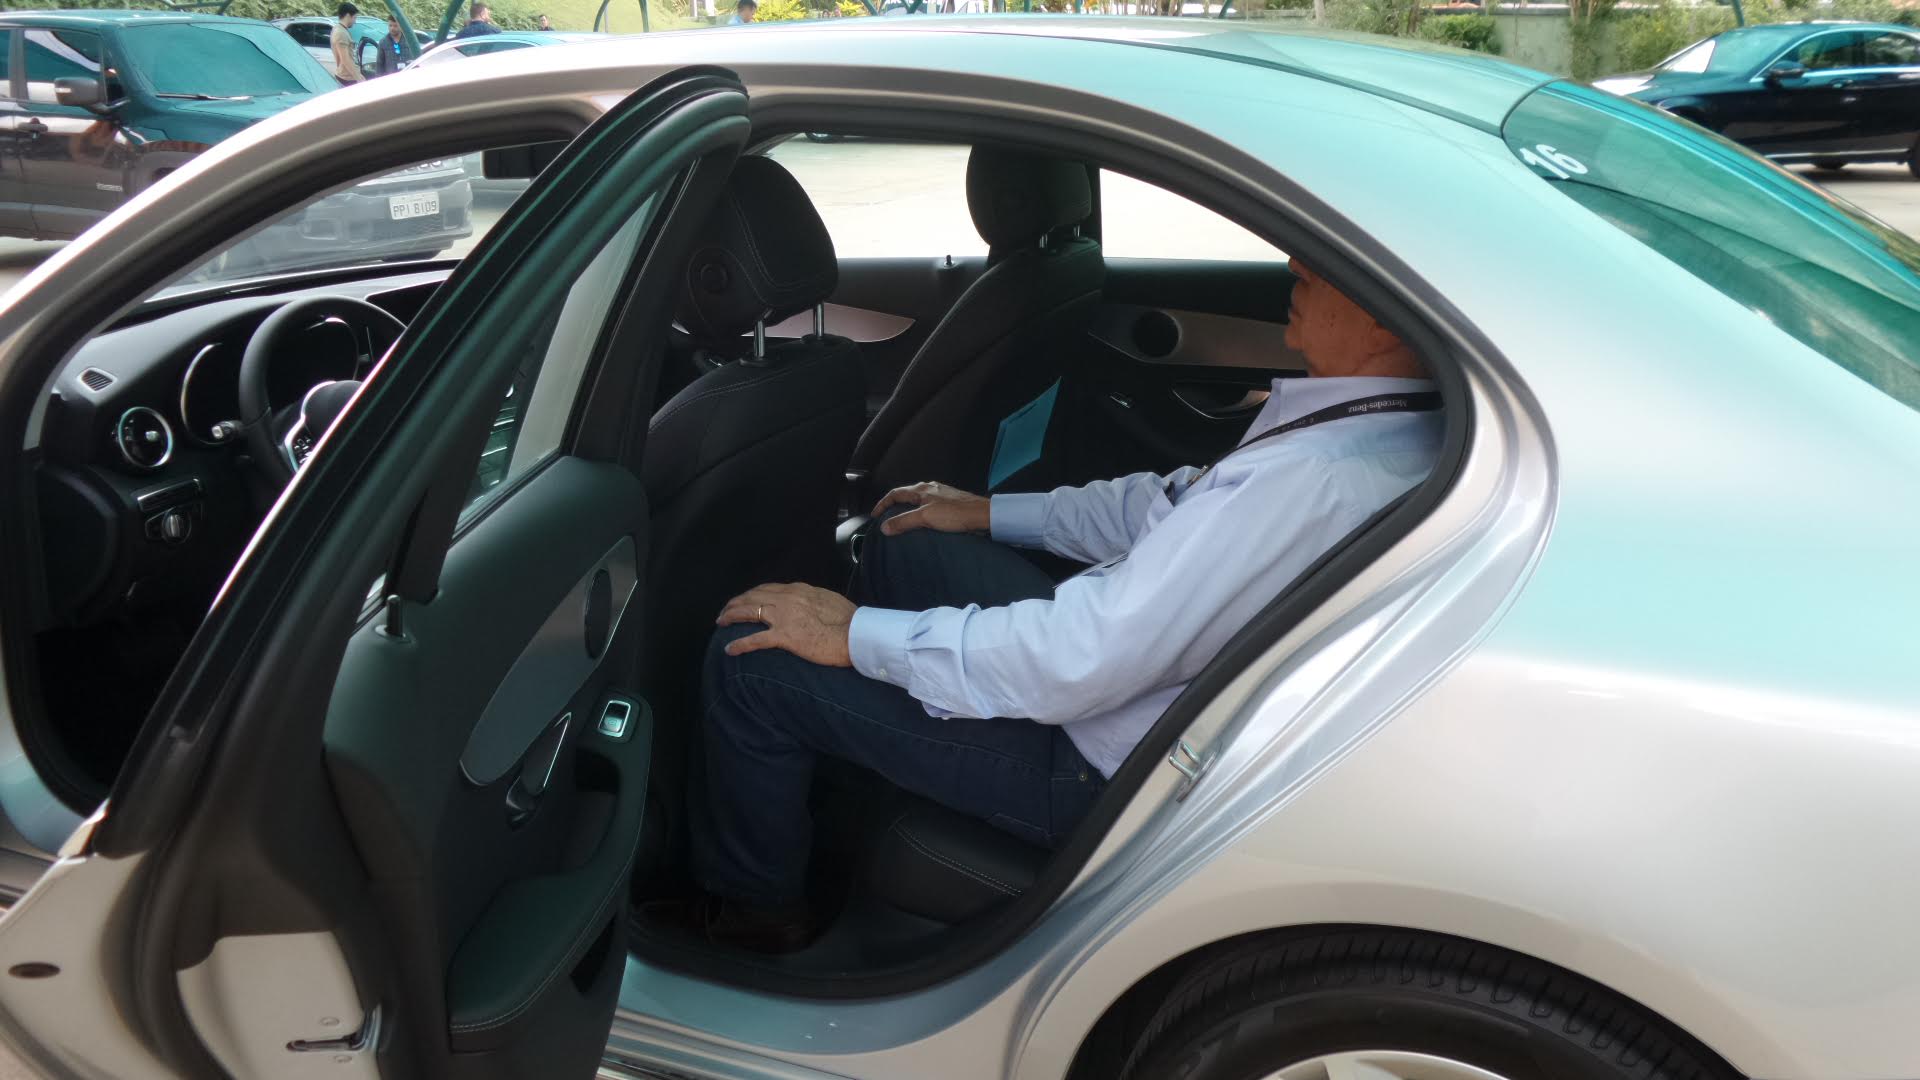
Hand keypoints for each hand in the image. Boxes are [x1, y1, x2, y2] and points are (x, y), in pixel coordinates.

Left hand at [717, 583, 855, 666]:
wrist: (856, 633)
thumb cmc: (849, 620)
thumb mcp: (830, 601)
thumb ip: (814, 601)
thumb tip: (811, 606)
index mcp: (799, 590)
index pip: (768, 588)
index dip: (752, 594)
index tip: (746, 599)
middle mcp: (787, 599)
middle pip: (753, 596)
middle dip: (736, 602)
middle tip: (726, 610)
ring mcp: (784, 616)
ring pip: (749, 612)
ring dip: (731, 616)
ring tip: (721, 622)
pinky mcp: (784, 636)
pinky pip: (755, 639)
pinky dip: (739, 644)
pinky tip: (729, 649)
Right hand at [872, 481, 989, 536]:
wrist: (983, 515)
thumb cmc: (956, 514)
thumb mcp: (925, 517)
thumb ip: (904, 522)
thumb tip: (885, 527)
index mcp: (922, 489)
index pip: (895, 493)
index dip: (883, 504)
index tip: (875, 515)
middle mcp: (931, 489)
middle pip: (907, 496)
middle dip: (895, 506)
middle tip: (887, 518)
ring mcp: (942, 495)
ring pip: (919, 501)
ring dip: (909, 510)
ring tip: (904, 523)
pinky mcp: (951, 504)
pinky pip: (930, 507)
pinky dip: (922, 514)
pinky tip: (926, 524)